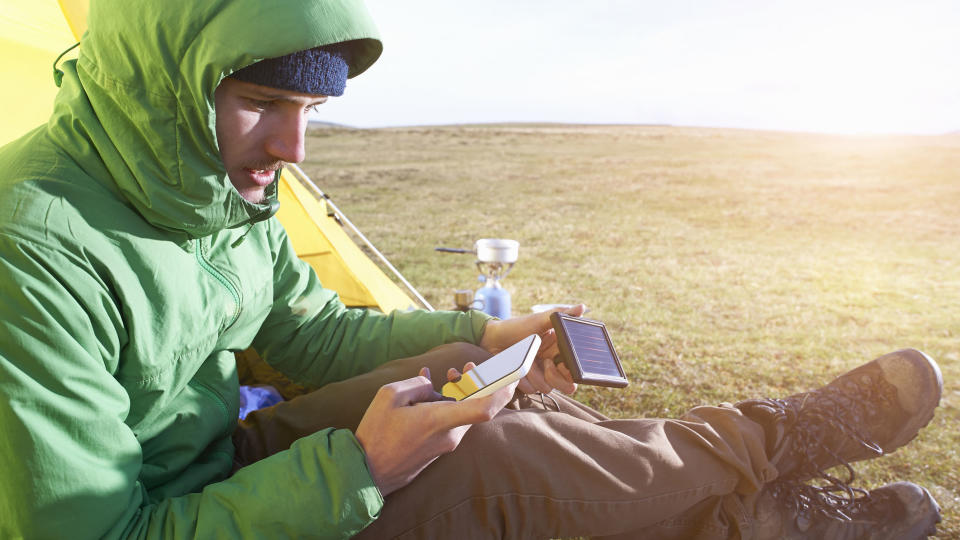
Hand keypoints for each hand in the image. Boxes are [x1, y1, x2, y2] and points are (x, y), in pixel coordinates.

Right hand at [354, 367, 515, 496]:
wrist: (367, 472)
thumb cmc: (376, 434)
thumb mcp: (390, 396)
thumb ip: (416, 383)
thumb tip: (430, 383)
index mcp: (441, 419)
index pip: (484, 407)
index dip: (503, 389)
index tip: (515, 374)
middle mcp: (450, 434)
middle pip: (477, 405)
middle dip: (478, 382)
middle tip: (471, 364)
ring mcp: (446, 443)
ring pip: (464, 411)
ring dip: (460, 391)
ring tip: (448, 373)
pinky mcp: (439, 448)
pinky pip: (451, 420)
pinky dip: (448, 403)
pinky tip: (430, 389)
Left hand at [479, 304, 586, 394]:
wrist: (493, 338)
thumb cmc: (517, 326)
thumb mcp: (539, 319)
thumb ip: (561, 315)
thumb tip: (582, 307)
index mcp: (560, 352)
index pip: (576, 370)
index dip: (572, 372)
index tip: (563, 363)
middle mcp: (553, 366)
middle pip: (567, 386)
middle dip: (555, 377)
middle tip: (545, 361)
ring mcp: (540, 375)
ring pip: (547, 388)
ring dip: (534, 374)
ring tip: (525, 357)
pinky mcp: (527, 382)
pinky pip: (531, 389)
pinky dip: (523, 379)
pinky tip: (516, 365)